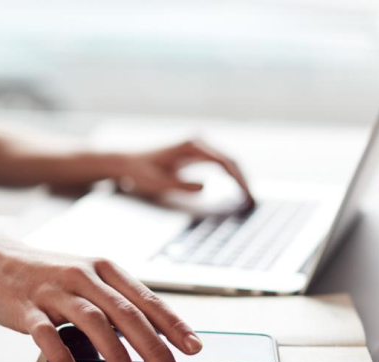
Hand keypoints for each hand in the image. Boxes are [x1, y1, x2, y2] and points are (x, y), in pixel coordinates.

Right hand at [0, 240, 202, 361]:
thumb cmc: (48, 274)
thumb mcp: (88, 277)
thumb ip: (117, 301)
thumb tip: (154, 333)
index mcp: (104, 269)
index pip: (146, 298)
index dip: (173, 323)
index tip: (193, 346)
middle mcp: (84, 276)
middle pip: (126, 312)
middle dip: (152, 345)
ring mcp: (55, 291)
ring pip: (93, 321)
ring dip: (114, 352)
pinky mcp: (27, 307)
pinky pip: (47, 334)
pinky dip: (63, 356)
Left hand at [116, 139, 253, 204]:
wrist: (126, 161)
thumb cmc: (140, 172)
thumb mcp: (158, 183)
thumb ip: (181, 185)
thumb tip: (205, 186)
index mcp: (191, 146)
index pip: (225, 162)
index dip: (238, 180)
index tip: (245, 196)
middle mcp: (198, 142)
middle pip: (231, 161)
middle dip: (243, 181)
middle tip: (252, 202)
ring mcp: (199, 146)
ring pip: (228, 162)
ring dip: (239, 180)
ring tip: (248, 200)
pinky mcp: (197, 153)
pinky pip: (220, 165)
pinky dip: (230, 178)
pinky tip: (236, 192)